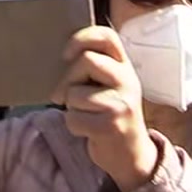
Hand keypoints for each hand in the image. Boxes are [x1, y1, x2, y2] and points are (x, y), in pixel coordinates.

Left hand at [50, 26, 159, 191]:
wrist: (132, 155)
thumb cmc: (110, 115)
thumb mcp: (110, 86)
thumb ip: (93, 68)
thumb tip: (59, 59)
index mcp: (125, 67)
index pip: (107, 36)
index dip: (82, 37)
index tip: (66, 54)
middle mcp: (127, 81)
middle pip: (86, 60)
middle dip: (67, 79)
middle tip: (63, 95)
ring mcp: (121, 104)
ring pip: (75, 93)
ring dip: (71, 107)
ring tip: (86, 116)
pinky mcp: (110, 126)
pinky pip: (74, 118)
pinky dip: (74, 125)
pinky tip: (88, 130)